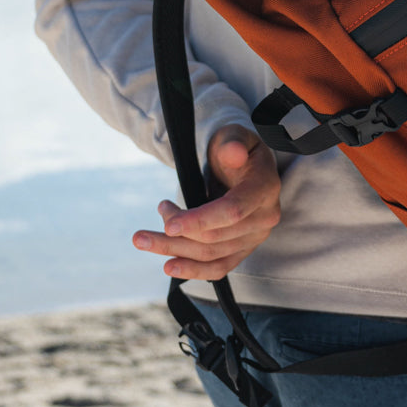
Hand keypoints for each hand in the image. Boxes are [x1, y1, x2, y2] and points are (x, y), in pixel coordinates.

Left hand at [133, 124, 281, 281]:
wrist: (243, 163)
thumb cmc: (234, 147)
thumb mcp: (233, 136)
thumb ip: (233, 143)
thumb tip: (233, 153)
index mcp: (264, 188)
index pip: (232, 211)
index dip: (199, 220)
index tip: (168, 224)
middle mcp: (264, 217)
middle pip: (216, 237)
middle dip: (174, 237)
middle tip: (141, 233)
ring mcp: (255, 237)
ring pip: (212, 254)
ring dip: (175, 251)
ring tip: (145, 241)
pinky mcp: (243, 249)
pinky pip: (220, 267)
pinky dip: (194, 270)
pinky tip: (170, 267)